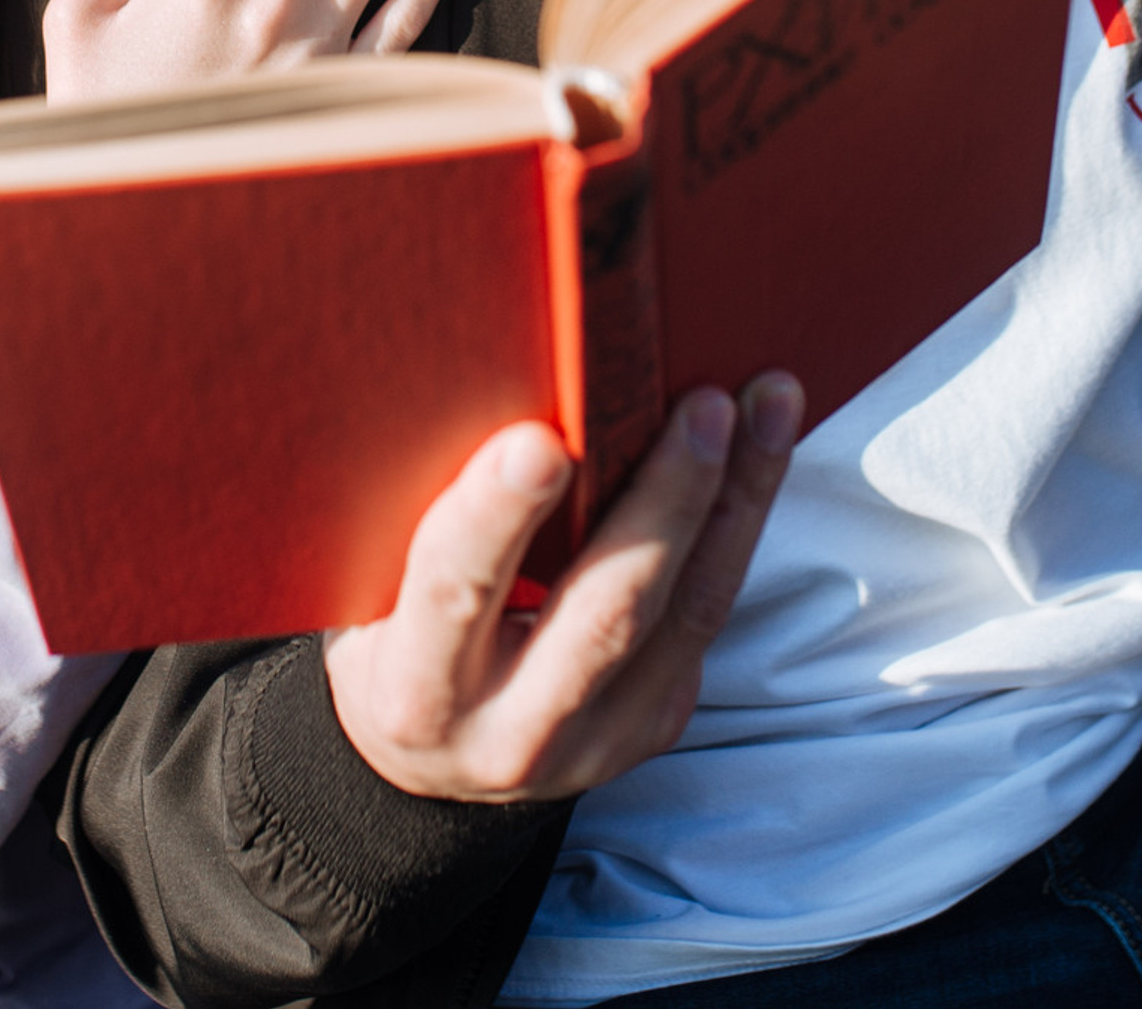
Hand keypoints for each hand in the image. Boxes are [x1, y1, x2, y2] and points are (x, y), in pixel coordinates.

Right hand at [323, 373, 803, 802]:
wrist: (428, 760)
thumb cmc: (393, 631)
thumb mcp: (374, 589)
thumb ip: (422, 515)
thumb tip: (490, 382)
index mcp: (419, 692)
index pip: (456, 595)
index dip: (495, 519)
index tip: (537, 442)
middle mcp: (514, 733)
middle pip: (608, 613)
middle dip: (665, 500)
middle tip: (704, 406)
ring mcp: (601, 741)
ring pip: (689, 613)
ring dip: (737, 497)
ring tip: (766, 402)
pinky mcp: (656, 723)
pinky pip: (708, 615)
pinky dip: (737, 522)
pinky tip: (758, 449)